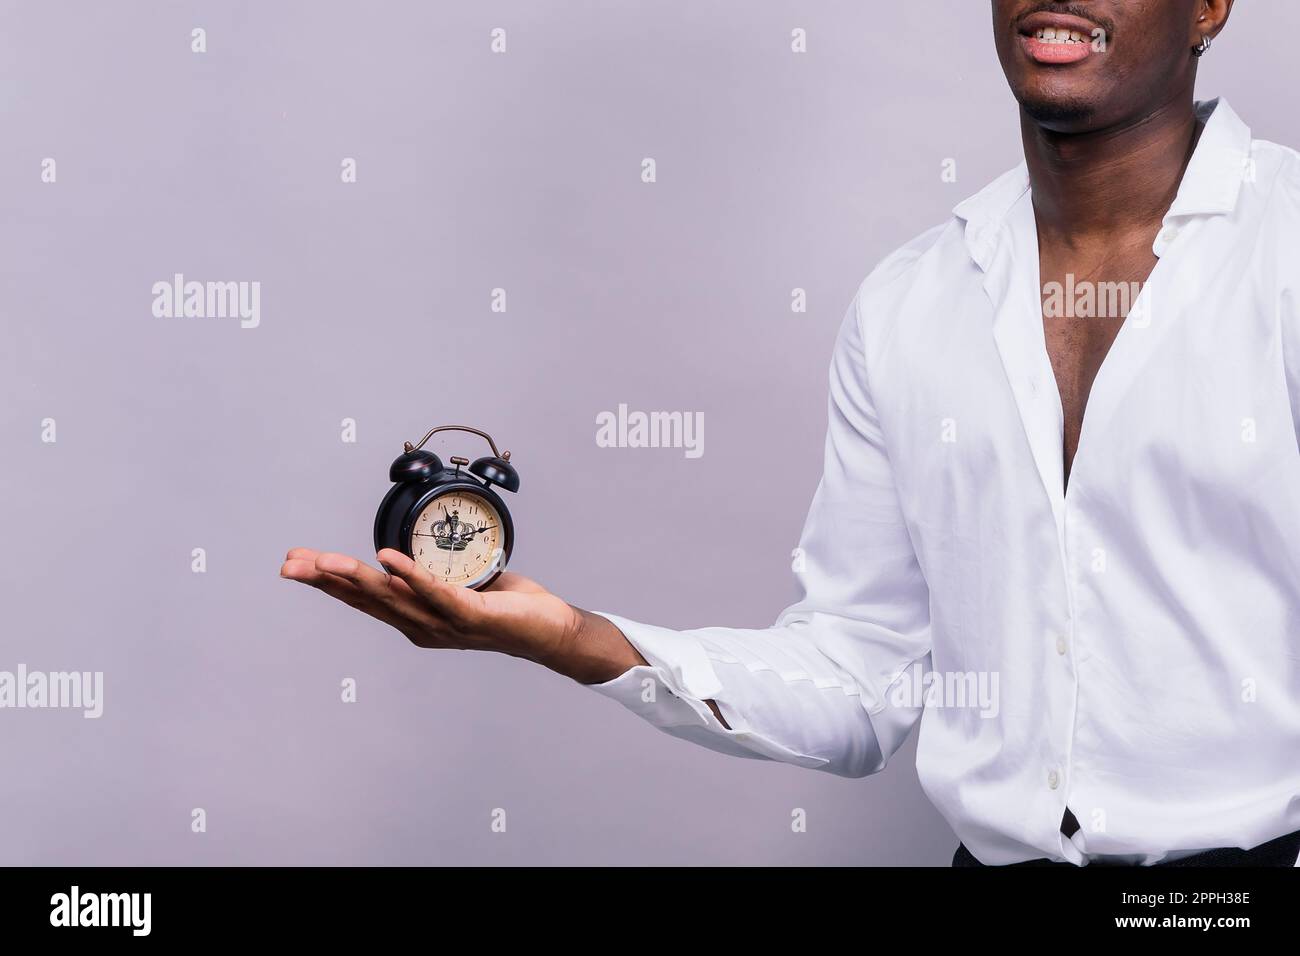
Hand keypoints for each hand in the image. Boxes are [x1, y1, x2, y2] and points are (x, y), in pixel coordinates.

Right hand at [279, 547, 643, 682]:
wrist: (549, 631)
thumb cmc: (506, 605)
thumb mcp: (458, 584)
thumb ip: (431, 573)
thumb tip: (404, 552)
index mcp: (415, 619)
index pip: (362, 598)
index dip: (327, 582)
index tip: (295, 563)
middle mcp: (422, 626)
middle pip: (365, 599)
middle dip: (325, 580)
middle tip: (289, 565)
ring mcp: (444, 624)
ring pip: (392, 597)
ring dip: (357, 577)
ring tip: (326, 560)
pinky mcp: (471, 615)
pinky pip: (436, 593)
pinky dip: (411, 576)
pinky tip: (387, 559)